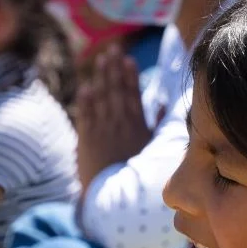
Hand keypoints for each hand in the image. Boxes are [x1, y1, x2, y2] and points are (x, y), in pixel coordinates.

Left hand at [76, 47, 152, 186]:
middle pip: (117, 92)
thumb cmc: (134, 172)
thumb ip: (155, 126)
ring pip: (102, 100)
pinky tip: (86, 87)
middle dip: (114, 70)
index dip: (130, 76)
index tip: (127, 59)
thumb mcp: (150, 149)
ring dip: (101, 79)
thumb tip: (160, 106)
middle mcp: (120, 126)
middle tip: (111, 50)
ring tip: (100, 60)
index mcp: (136, 127)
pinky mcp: (87, 141)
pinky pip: (86, 117)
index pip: (133, 96)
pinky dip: (86, 102)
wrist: (114, 198)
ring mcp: (103, 132)